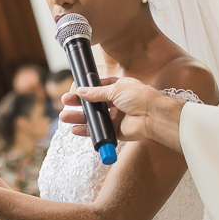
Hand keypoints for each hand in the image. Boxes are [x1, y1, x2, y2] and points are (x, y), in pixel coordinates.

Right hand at [61, 76, 184, 149]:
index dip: (86, 90)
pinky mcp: (115, 131)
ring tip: (64, 117)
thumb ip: (97, 92)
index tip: (74, 90)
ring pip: (93, 118)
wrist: (153, 116)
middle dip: (78, 104)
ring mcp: (115, 117)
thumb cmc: (140, 98)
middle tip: (65, 102)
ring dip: (79, 117)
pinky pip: (98, 131)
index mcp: (118, 88)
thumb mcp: (116, 89)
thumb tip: (81, 91)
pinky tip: (75, 129)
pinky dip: (86, 131)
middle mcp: (116, 103)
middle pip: (93, 104)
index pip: (98, 88)